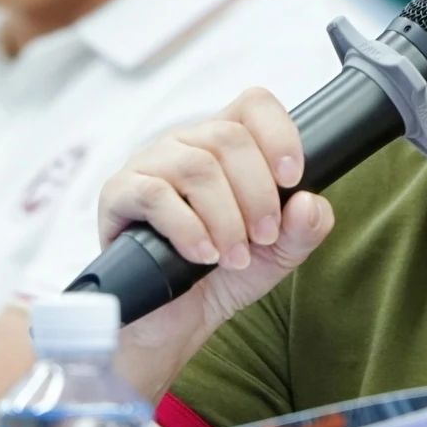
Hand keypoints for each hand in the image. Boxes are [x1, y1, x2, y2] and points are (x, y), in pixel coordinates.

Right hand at [96, 87, 334, 335]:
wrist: (170, 321)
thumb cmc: (220, 275)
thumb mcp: (278, 255)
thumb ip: (304, 229)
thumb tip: (308, 202)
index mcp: (225, 146)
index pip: (254, 105)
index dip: (279, 134)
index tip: (293, 179)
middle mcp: (186, 145)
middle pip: (229, 138)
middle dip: (257, 194)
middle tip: (263, 238)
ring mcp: (149, 165)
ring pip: (197, 166)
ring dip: (226, 217)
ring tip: (234, 257)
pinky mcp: (119, 195)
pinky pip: (155, 194)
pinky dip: (188, 228)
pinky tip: (203, 255)